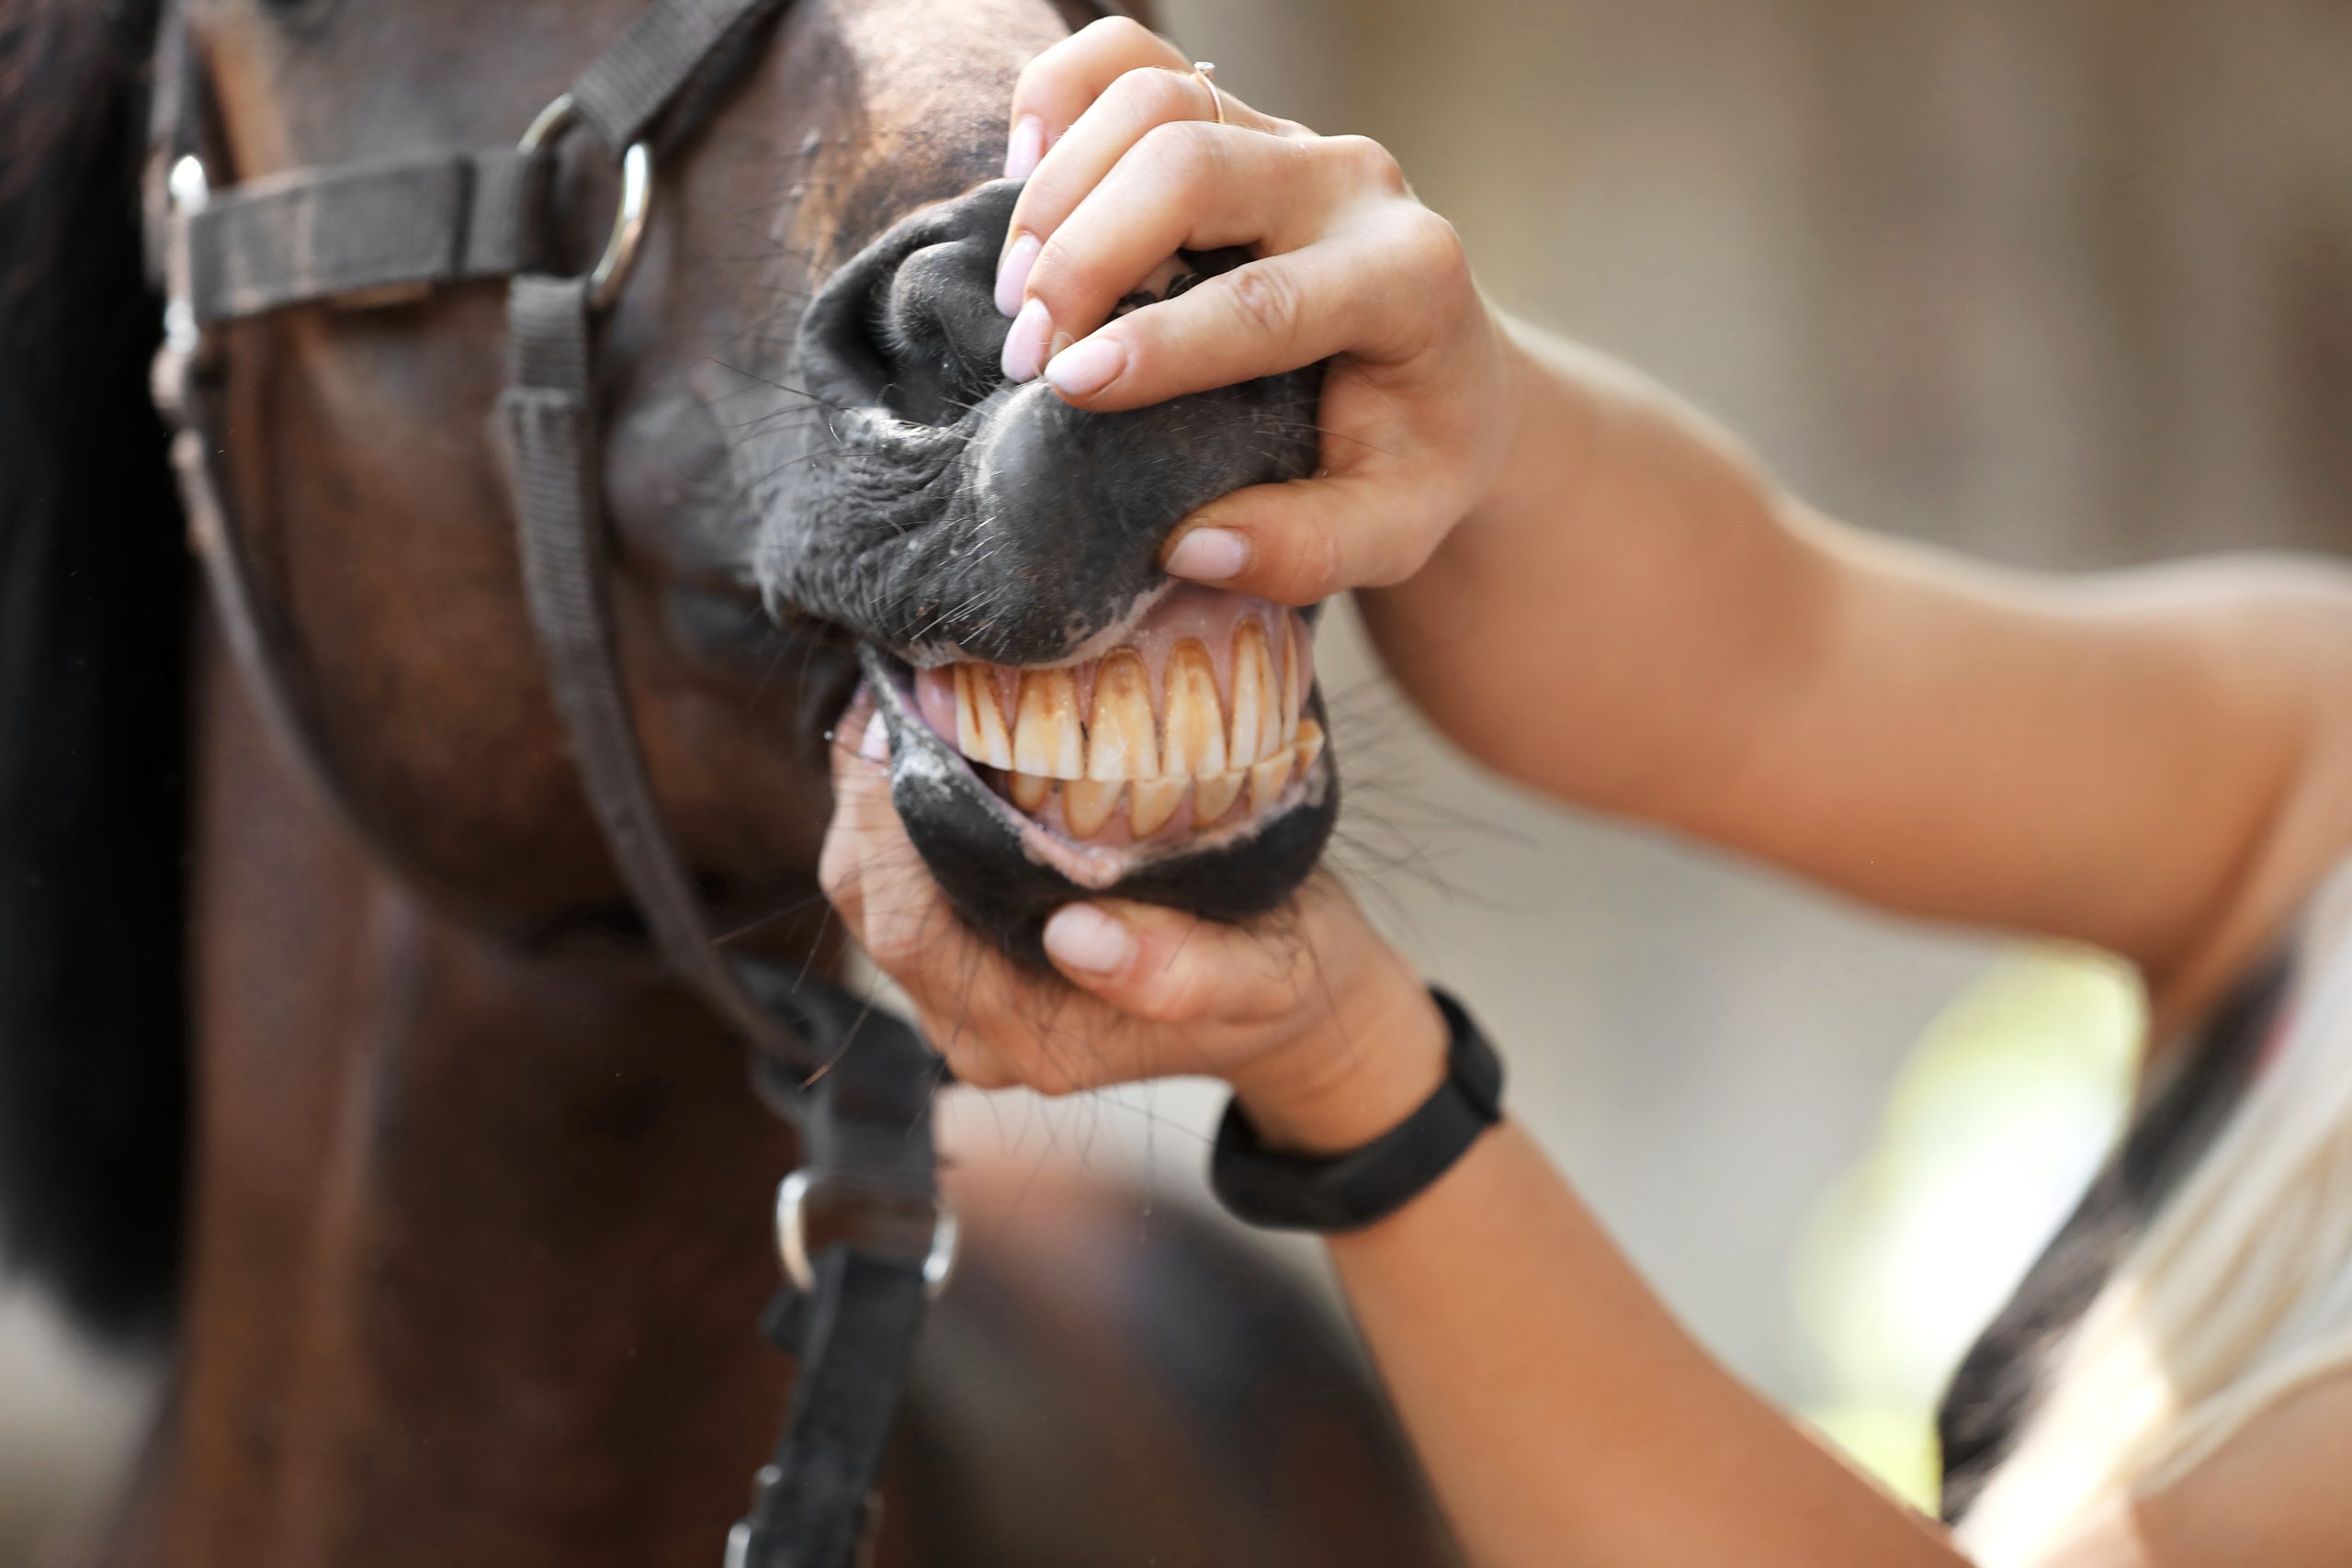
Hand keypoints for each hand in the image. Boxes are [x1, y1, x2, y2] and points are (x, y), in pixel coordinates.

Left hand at [819, 703, 1448, 1152]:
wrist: (1300, 1006)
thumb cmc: (1281, 975)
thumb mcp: (1261, 976)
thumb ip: (1178, 973)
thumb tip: (1075, 939)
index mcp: (1031, 1034)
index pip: (909, 924)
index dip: (884, 821)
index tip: (904, 712)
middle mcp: (979, 1029)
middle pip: (870, 903)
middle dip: (863, 790)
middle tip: (895, 678)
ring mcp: (968, 1000)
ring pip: (872, 892)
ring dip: (871, 794)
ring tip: (903, 693)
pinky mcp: (975, 964)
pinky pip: (904, 883)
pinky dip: (898, 810)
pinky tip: (929, 736)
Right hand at [995, 18, 1525, 606]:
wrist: (1444, 377)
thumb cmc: (1410, 457)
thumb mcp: (1393, 530)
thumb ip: (1307, 551)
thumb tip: (1189, 547)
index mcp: (1408, 280)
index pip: (1268, 296)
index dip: (1159, 341)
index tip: (1068, 388)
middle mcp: (1352, 184)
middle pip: (1195, 161)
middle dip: (1089, 255)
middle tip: (1028, 356)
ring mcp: (1288, 136)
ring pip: (1155, 97)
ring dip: (1060, 190)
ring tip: (1018, 297)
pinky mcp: (1232, 116)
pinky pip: (1130, 59)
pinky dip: (1058, 98)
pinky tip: (1020, 178)